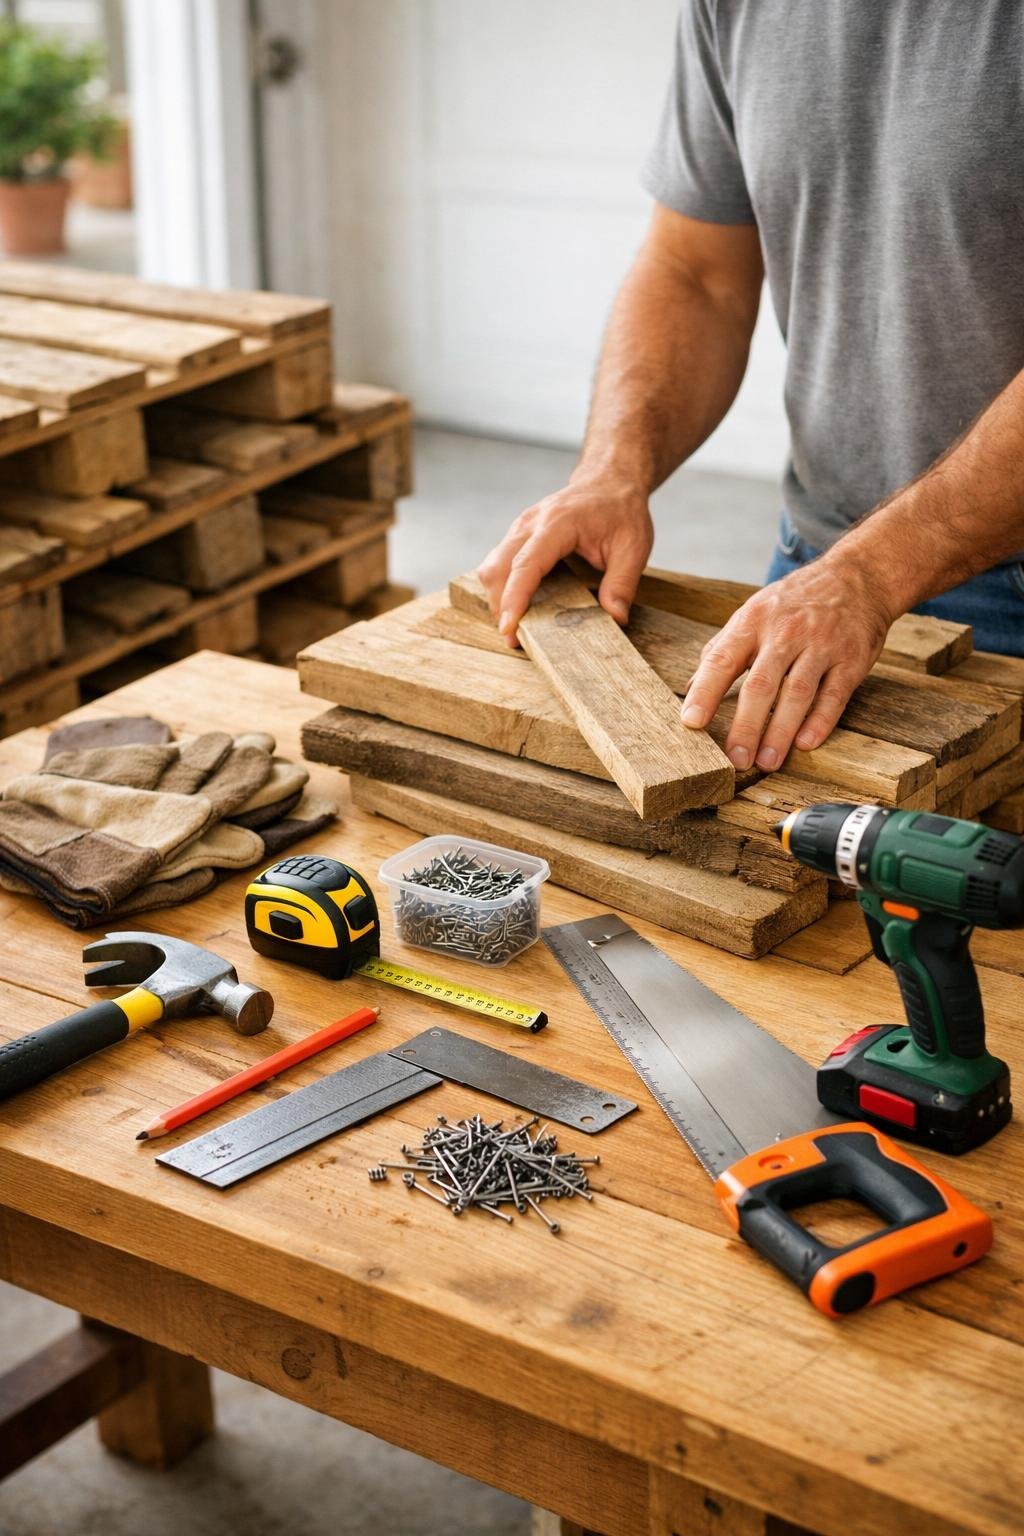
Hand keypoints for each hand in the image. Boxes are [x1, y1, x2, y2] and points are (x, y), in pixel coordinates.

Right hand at [477, 478, 653, 643]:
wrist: (610, 480)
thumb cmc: (621, 510)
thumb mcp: (634, 546)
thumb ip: (623, 583)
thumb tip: (616, 618)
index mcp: (558, 523)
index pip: (527, 564)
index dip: (514, 598)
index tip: (509, 627)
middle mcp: (531, 523)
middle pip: (498, 568)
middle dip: (500, 606)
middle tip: (515, 639)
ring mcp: (520, 527)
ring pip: (492, 567)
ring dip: (498, 599)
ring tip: (517, 626)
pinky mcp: (518, 535)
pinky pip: (499, 564)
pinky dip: (503, 588)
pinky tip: (519, 606)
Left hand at [680, 552, 894, 770]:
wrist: (856, 578)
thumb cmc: (794, 602)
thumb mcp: (753, 613)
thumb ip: (722, 649)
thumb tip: (690, 687)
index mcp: (753, 622)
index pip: (722, 660)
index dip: (705, 693)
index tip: (691, 722)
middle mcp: (785, 632)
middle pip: (761, 684)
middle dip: (746, 725)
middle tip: (735, 759)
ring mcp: (821, 645)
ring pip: (797, 693)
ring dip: (781, 731)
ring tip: (767, 761)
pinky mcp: (851, 659)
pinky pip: (834, 694)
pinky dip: (820, 721)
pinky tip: (806, 743)